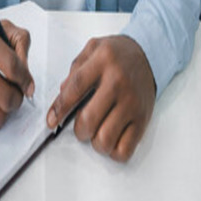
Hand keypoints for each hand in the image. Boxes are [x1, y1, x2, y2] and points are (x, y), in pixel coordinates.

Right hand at [0, 20, 33, 128]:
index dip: (26, 79)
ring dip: (8, 107)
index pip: (13, 68)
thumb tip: (28, 85)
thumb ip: (23, 46)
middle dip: (19, 95)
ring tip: (4, 94)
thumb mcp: (6, 30)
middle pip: (8, 97)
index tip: (29, 84)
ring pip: (1, 115)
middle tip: (15, 88)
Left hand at [47, 36, 155, 162]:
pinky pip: (124, 150)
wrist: (148, 56)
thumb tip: (61, 98)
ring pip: (105, 139)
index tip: (51, 120)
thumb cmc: (118, 55)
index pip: (74, 89)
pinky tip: (111, 137)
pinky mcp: (142, 119)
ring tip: (97, 130)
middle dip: (78, 129)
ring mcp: (132, 103)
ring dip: (95, 141)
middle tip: (81, 124)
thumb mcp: (93, 49)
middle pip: (89, 119)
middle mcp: (118, 82)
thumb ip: (74, 71)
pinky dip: (112, 151)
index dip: (59, 108)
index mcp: (103, 61)